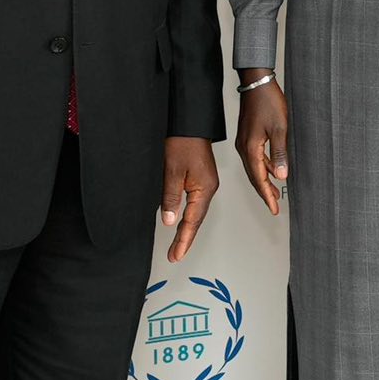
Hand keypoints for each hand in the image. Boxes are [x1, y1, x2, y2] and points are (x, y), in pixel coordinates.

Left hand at [161, 137, 219, 261]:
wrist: (189, 124)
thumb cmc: (183, 143)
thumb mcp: (171, 172)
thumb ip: (170, 198)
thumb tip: (169, 221)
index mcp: (204, 188)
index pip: (192, 221)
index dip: (183, 240)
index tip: (175, 255)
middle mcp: (209, 187)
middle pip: (197, 219)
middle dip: (186, 239)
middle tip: (175, 255)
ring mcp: (206, 183)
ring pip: (197, 212)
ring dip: (187, 229)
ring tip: (178, 244)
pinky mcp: (202, 178)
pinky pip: (196, 203)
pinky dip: (189, 216)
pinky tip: (183, 221)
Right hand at [234, 71, 289, 215]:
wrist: (256, 83)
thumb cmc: (268, 101)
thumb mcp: (280, 128)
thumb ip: (279, 153)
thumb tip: (282, 175)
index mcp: (250, 148)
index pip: (259, 179)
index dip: (267, 195)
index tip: (274, 208)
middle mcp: (244, 148)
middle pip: (254, 177)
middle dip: (264, 192)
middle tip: (274, 205)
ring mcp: (244, 142)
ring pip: (254, 168)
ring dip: (264, 181)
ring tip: (274, 192)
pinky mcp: (247, 136)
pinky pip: (254, 158)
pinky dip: (263, 167)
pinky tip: (272, 169)